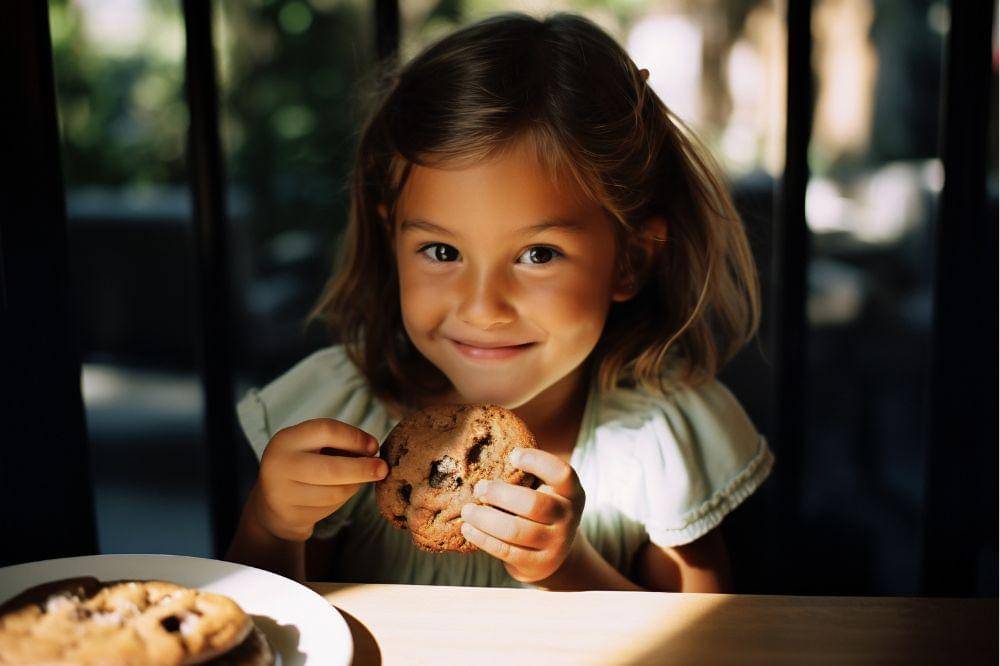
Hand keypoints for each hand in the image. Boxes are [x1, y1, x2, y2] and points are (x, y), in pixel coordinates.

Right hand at [251, 418, 388, 541]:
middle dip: (363, 469)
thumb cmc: (304, 465)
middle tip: (384, 469)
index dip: (355, 437)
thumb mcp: (314, 447)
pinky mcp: (290, 515)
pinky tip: (336, 494)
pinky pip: (329, 508)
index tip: (374, 446)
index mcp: (287, 439)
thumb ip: (340, 445)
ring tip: (355, 480)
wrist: (272, 502)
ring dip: (354, 486)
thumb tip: (373, 452)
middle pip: (332, 468)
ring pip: (335, 492)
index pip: (326, 430)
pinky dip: (341, 500)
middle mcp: (279, 464)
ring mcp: (282, 493)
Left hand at [460, 447, 585, 582]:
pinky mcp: (539, 564)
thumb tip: (489, 451)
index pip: (562, 474)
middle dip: (500, 494)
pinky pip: (505, 550)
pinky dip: (483, 538)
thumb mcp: (546, 491)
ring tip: (467, 510)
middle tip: (478, 488)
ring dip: (485, 518)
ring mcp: (556, 544)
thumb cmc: (541, 511)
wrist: (553, 554)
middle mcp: (568, 518)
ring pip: (515, 530)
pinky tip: (468, 528)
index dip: (538, 462)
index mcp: (571, 493)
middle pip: (533, 504)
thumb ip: (528, 475)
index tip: (512, 455)